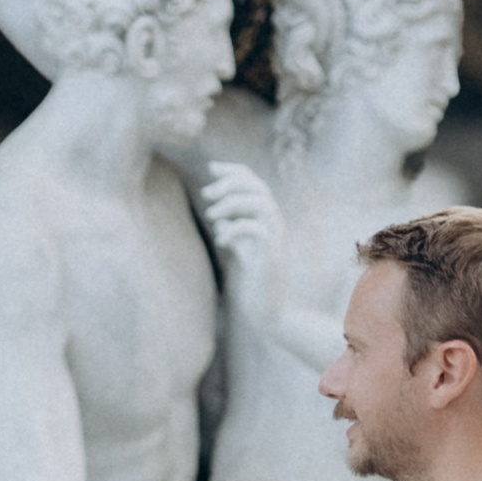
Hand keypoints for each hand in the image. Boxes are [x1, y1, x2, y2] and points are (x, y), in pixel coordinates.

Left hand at [199, 159, 283, 284]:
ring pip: (261, 203)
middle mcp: (273, 224)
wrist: (265, 312)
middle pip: (257, 187)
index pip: (253, 182)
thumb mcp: (237, 250)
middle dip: (230, 184)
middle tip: (206, 194)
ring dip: (233, 203)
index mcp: (265, 219)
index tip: (211, 168)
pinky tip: (221, 241)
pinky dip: (236, 229)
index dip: (234, 171)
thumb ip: (231, 230)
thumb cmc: (249, 282)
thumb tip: (217, 215)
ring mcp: (275, 238)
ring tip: (211, 216)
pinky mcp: (271, 255)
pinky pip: (257, 230)